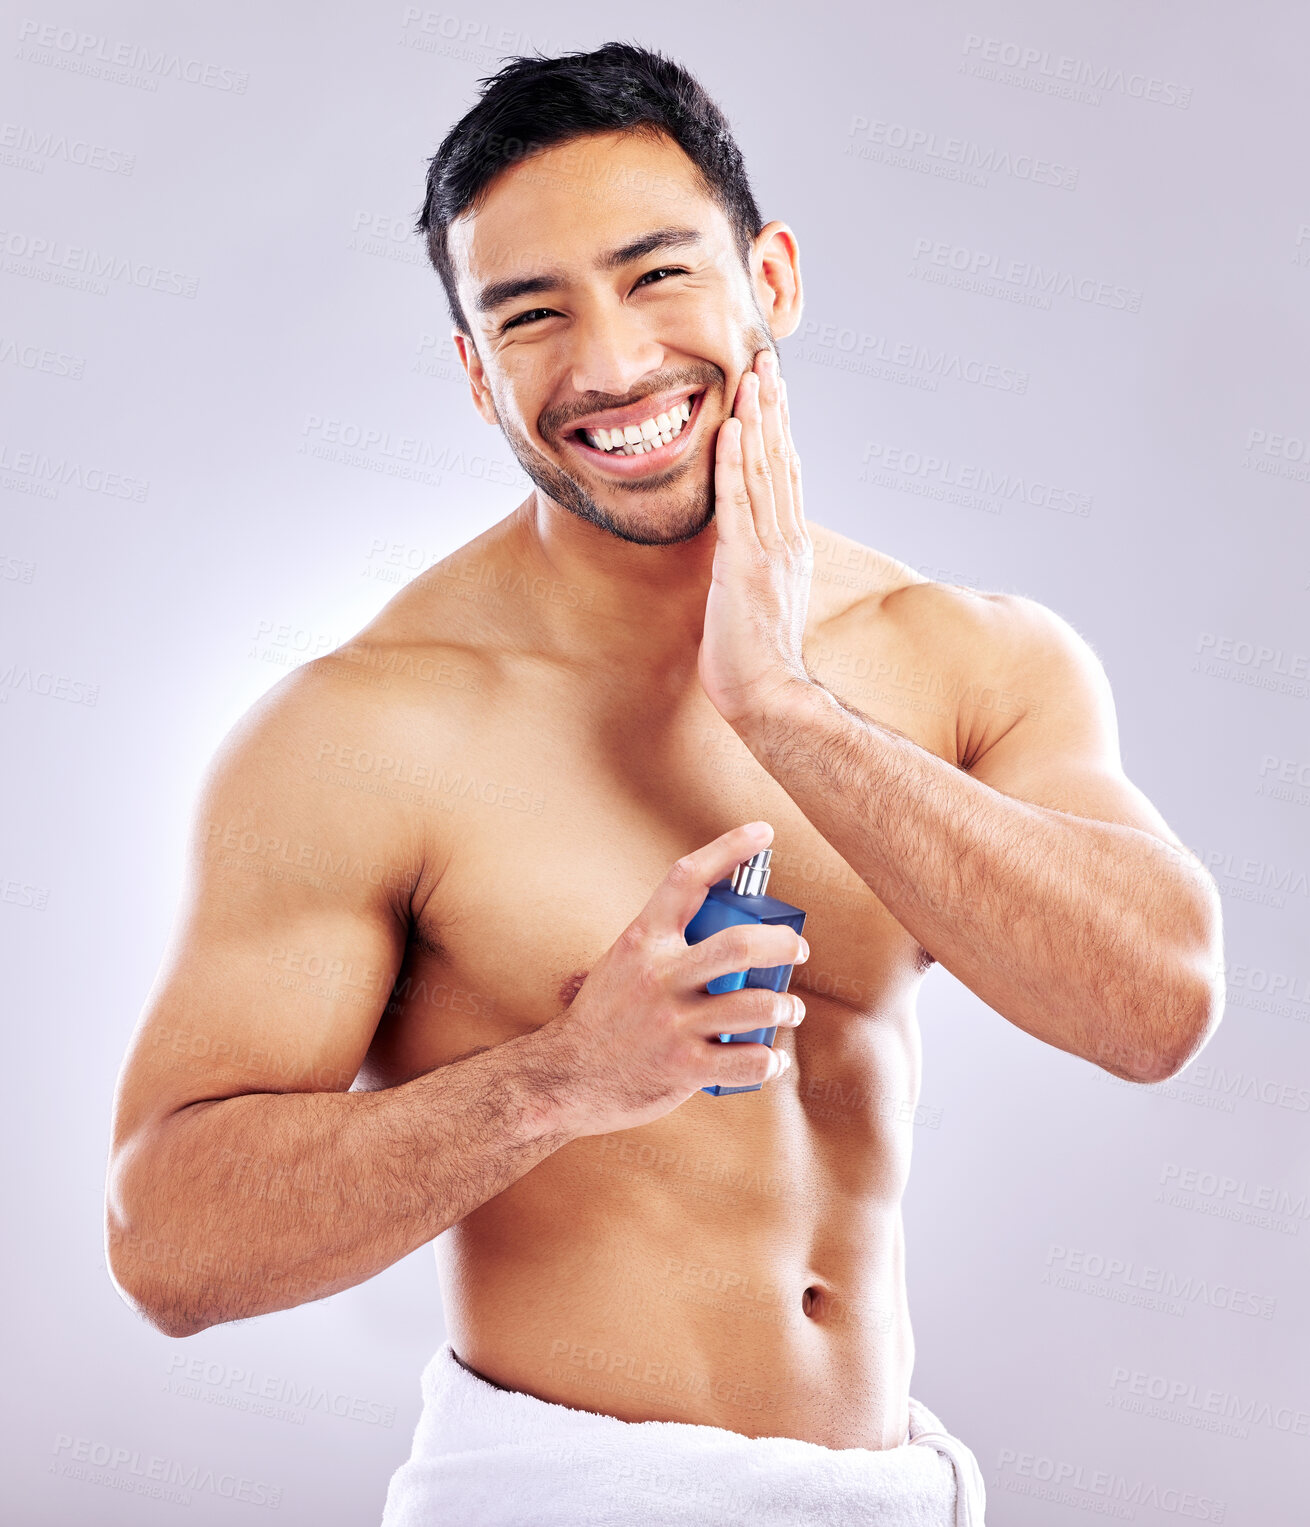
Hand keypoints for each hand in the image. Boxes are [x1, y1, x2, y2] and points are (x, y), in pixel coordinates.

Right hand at [535, 822, 807, 1138]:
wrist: (563, 1077)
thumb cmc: (604, 1016)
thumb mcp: (623, 963)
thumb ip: (666, 943)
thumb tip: (726, 925)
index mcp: (642, 941)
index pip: (687, 878)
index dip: (729, 848)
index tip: (763, 832)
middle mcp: (658, 976)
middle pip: (739, 944)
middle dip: (783, 944)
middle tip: (799, 949)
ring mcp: (672, 1024)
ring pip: (756, 1005)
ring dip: (785, 1005)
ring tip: (789, 1007)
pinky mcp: (684, 1069)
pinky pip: (749, 1060)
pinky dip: (769, 1058)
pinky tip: (769, 1055)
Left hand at [698, 347, 814, 727]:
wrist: (767, 694)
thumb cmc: (755, 658)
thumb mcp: (760, 599)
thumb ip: (756, 564)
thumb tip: (744, 547)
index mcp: (790, 546)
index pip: (786, 473)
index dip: (780, 428)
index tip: (774, 389)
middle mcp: (786, 539)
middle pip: (780, 459)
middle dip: (773, 406)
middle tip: (767, 359)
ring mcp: (768, 550)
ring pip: (764, 471)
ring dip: (758, 419)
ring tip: (753, 374)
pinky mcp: (744, 564)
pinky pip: (738, 503)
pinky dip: (736, 462)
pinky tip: (733, 428)